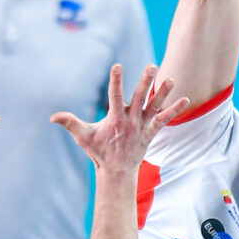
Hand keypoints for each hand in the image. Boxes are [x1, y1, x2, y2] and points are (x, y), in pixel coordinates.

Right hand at [52, 65, 188, 173]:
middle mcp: (131, 121)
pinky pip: (165, 120)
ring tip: (171, 79)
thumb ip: (69, 123)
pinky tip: (186, 100)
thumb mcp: (83, 137)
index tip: (117, 66)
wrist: (117, 172)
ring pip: (154, 107)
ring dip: (163, 93)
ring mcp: (142, 127)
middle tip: (151, 66)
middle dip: (145, 82)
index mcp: (115, 120)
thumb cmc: (99, 152)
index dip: (116, 81)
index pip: (115, 96)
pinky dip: (174, 110)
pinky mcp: (151, 132)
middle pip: (140, 98)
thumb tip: (52, 117)